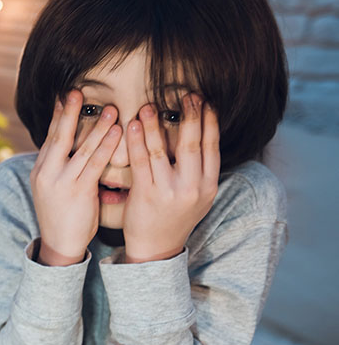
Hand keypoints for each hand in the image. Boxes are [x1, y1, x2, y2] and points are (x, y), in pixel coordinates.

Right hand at [30, 90, 122, 265]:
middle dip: (69, 112)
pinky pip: (94, 163)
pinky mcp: (77, 191)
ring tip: (110, 109)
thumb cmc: (62, 217)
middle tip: (77, 91)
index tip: (65, 97)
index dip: (59, 116)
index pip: (50, 137)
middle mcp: (47, 172)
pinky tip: (116, 132)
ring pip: (81, 147)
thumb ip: (62, 168)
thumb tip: (75, 150)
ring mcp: (61, 181)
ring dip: (97, 126)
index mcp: (40, 170)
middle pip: (59, 136)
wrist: (59, 244)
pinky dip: (106, 145)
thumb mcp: (54, 189)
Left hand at [122, 95, 219, 262]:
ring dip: (155, 125)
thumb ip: (201, 170)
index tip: (205, 101)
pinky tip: (132, 125)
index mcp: (208, 186)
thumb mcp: (198, 196)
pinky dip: (136, 141)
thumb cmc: (174, 216)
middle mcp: (192, 188)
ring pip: (162, 150)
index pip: (212, 147)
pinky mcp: (146, 195)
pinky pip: (140, 162)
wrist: (156, 248)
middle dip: (190, 116)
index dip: (209, 122)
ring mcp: (168, 191)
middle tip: (187, 95)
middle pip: (192, 144)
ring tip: (150, 106)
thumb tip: (203, 134)